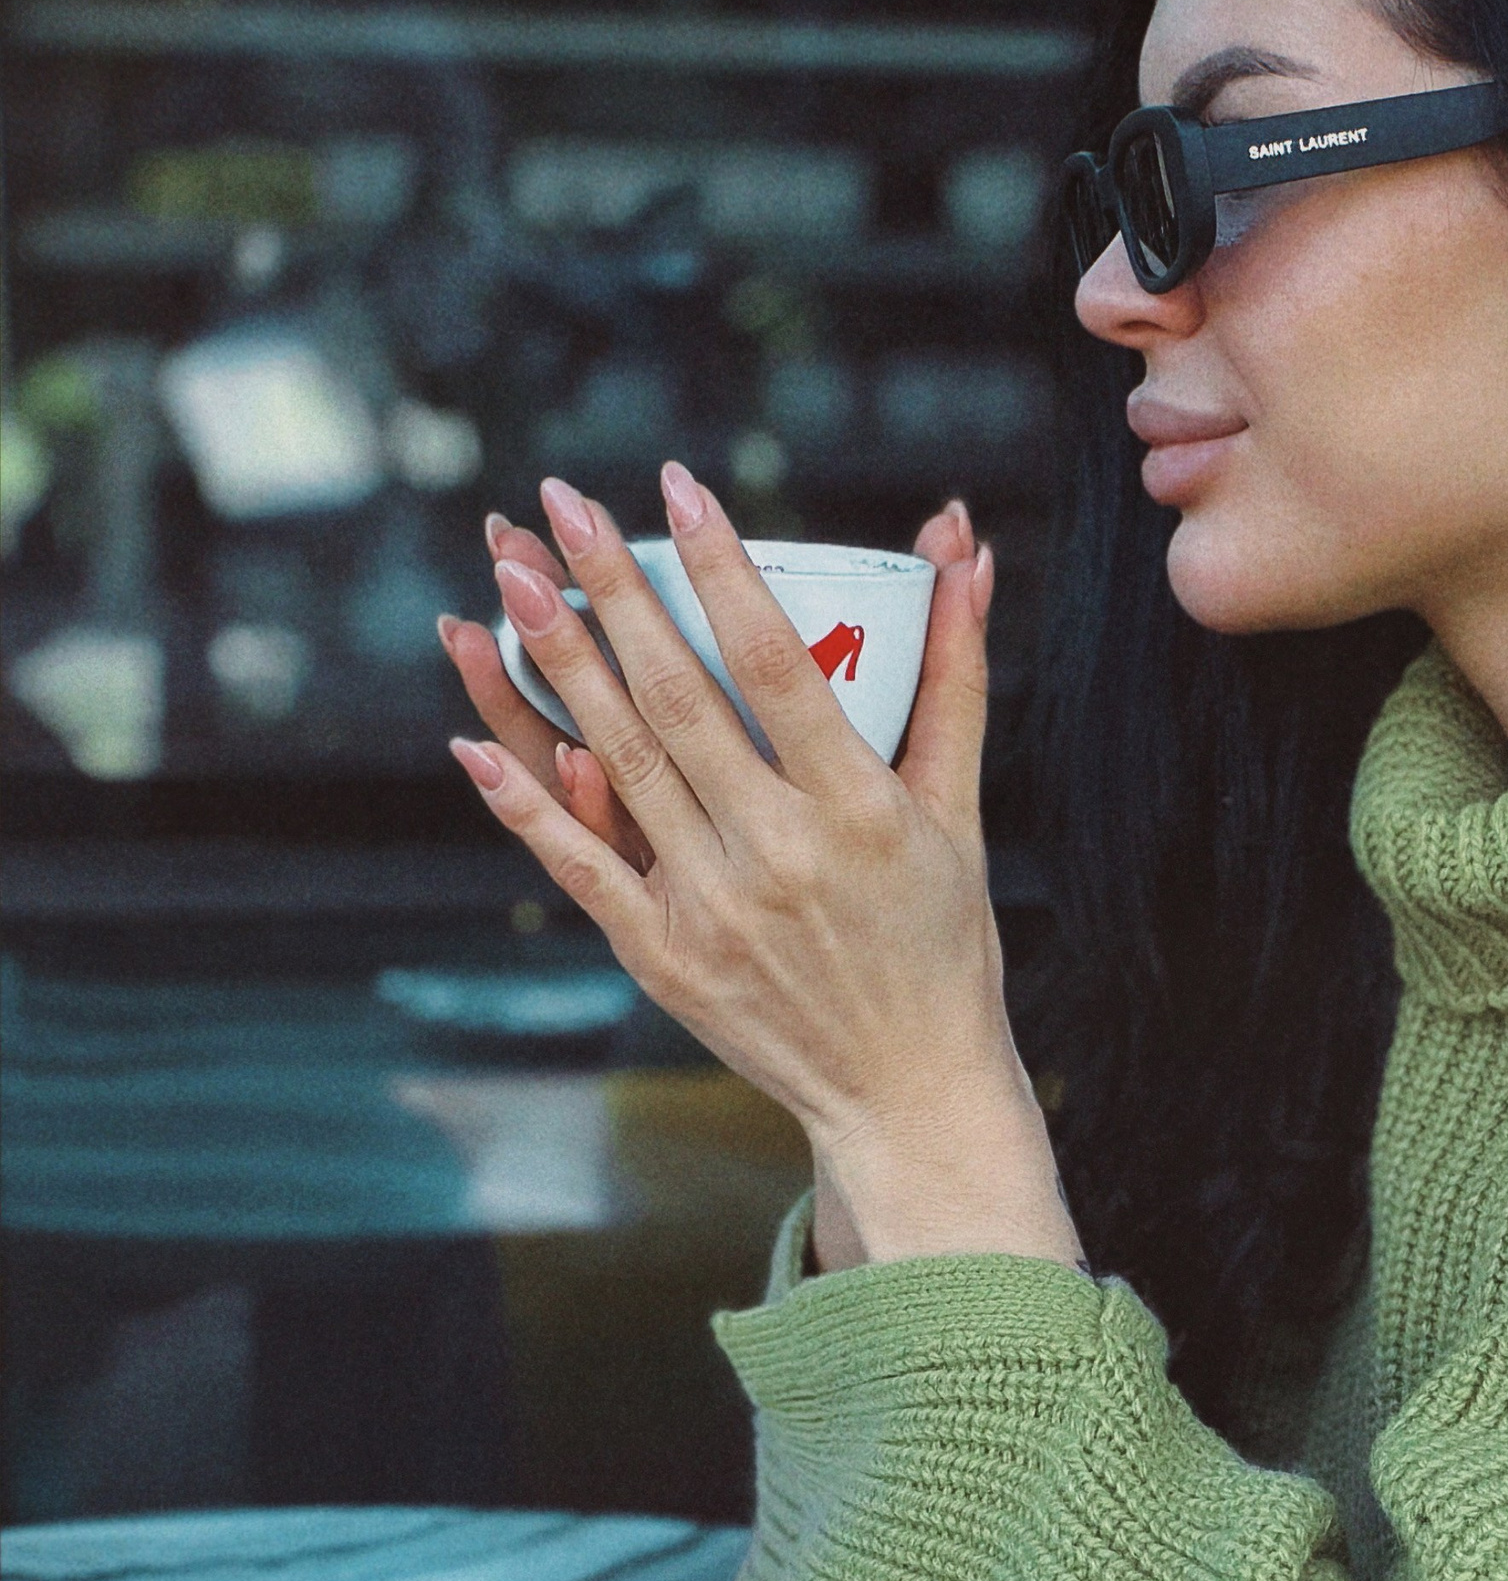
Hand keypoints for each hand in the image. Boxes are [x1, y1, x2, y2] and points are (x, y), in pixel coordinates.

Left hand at [437, 464, 1084, 1279]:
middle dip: (610, 592)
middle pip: (674, 699)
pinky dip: (525, 804)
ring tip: (507, 578)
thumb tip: (960, 547)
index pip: (774, 661)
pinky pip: (580, 868)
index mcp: (857, 810)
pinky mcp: (664, 960)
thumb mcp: (960, 811)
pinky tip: (473, 739)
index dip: (720, 568)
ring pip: (616, 765)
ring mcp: (711, 911)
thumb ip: (954, 673)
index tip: (678, 487)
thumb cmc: (942, 944)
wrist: (909, 1093)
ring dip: (555, 666)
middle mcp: (778, 856)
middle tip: (556, 505)